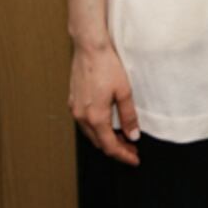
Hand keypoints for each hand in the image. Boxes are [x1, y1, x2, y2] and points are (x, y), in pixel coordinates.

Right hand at [69, 43, 140, 165]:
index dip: (123, 156)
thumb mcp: (124, 91)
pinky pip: (84, 123)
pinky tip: (107, 122)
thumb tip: (133, 135)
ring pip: (91, 134)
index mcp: (96, 117)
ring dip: (106, 138)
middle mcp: (81, 117)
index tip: (134, 159)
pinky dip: (97, 128)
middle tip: (132, 147)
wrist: (89, 48)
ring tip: (122, 136)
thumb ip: (128, 115)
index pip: (110, 146)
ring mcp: (75, 109)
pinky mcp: (72, 101)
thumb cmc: (107, 66)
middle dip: (116, 148)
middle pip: (99, 143)